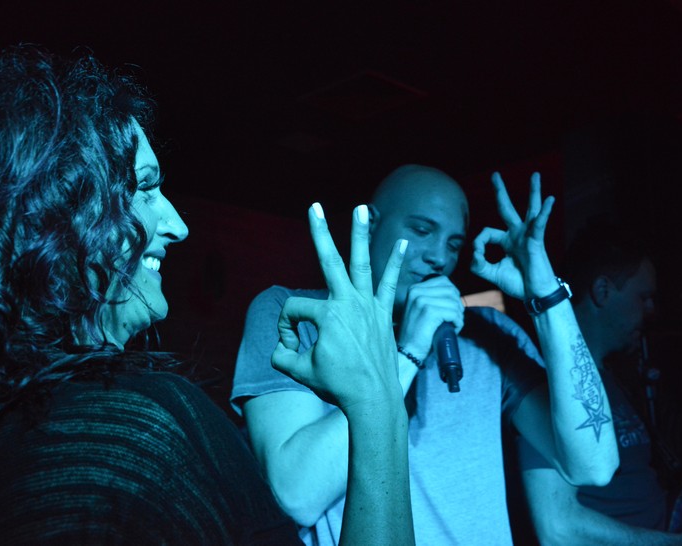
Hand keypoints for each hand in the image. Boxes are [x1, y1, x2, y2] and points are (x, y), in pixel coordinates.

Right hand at [271, 203, 406, 412]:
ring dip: (362, 234)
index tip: (293, 349)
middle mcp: (348, 304)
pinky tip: (402, 242)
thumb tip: (279, 348)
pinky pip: (391, 283)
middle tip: (314, 206)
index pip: (293, 311)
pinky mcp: (384, 314)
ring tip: (363, 208)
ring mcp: (368, 306)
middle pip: (329, 260)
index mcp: (326, 316)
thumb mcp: (300, 372)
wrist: (373, 399)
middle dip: (320, 232)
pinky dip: (396, 263)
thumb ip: (282, 357)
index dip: (286, 330)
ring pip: (362, 263)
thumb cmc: (337, 386)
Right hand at [397, 275, 463, 361]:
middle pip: (451, 290)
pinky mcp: (429, 312)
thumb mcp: (421, 308)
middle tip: (455, 318)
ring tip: (453, 325)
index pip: (444, 281)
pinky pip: (453, 313)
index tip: (452, 307)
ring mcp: (422, 301)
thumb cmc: (418, 332)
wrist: (408, 350)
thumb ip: (432, 298)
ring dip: (459, 315)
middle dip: (457, 304)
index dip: (453, 294)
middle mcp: (417, 292)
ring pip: (454, 303)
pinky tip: (454, 329)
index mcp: (414, 289)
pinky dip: (458, 322)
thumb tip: (454, 293)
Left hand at [470, 172, 557, 299]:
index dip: (478, 243)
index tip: (478, 256)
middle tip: (495, 174)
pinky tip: (550, 200)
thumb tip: (474, 254)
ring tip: (535, 175)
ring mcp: (528, 236)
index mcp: (506, 241)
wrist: (534, 294)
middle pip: (507, 208)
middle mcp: (517, 234)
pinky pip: (539, 224)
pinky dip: (544, 212)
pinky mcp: (537, 241)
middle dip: (500, 191)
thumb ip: (479, 264)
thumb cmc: (517, 283)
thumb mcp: (492, 273)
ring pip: (530, 209)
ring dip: (533, 191)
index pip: (486, 233)